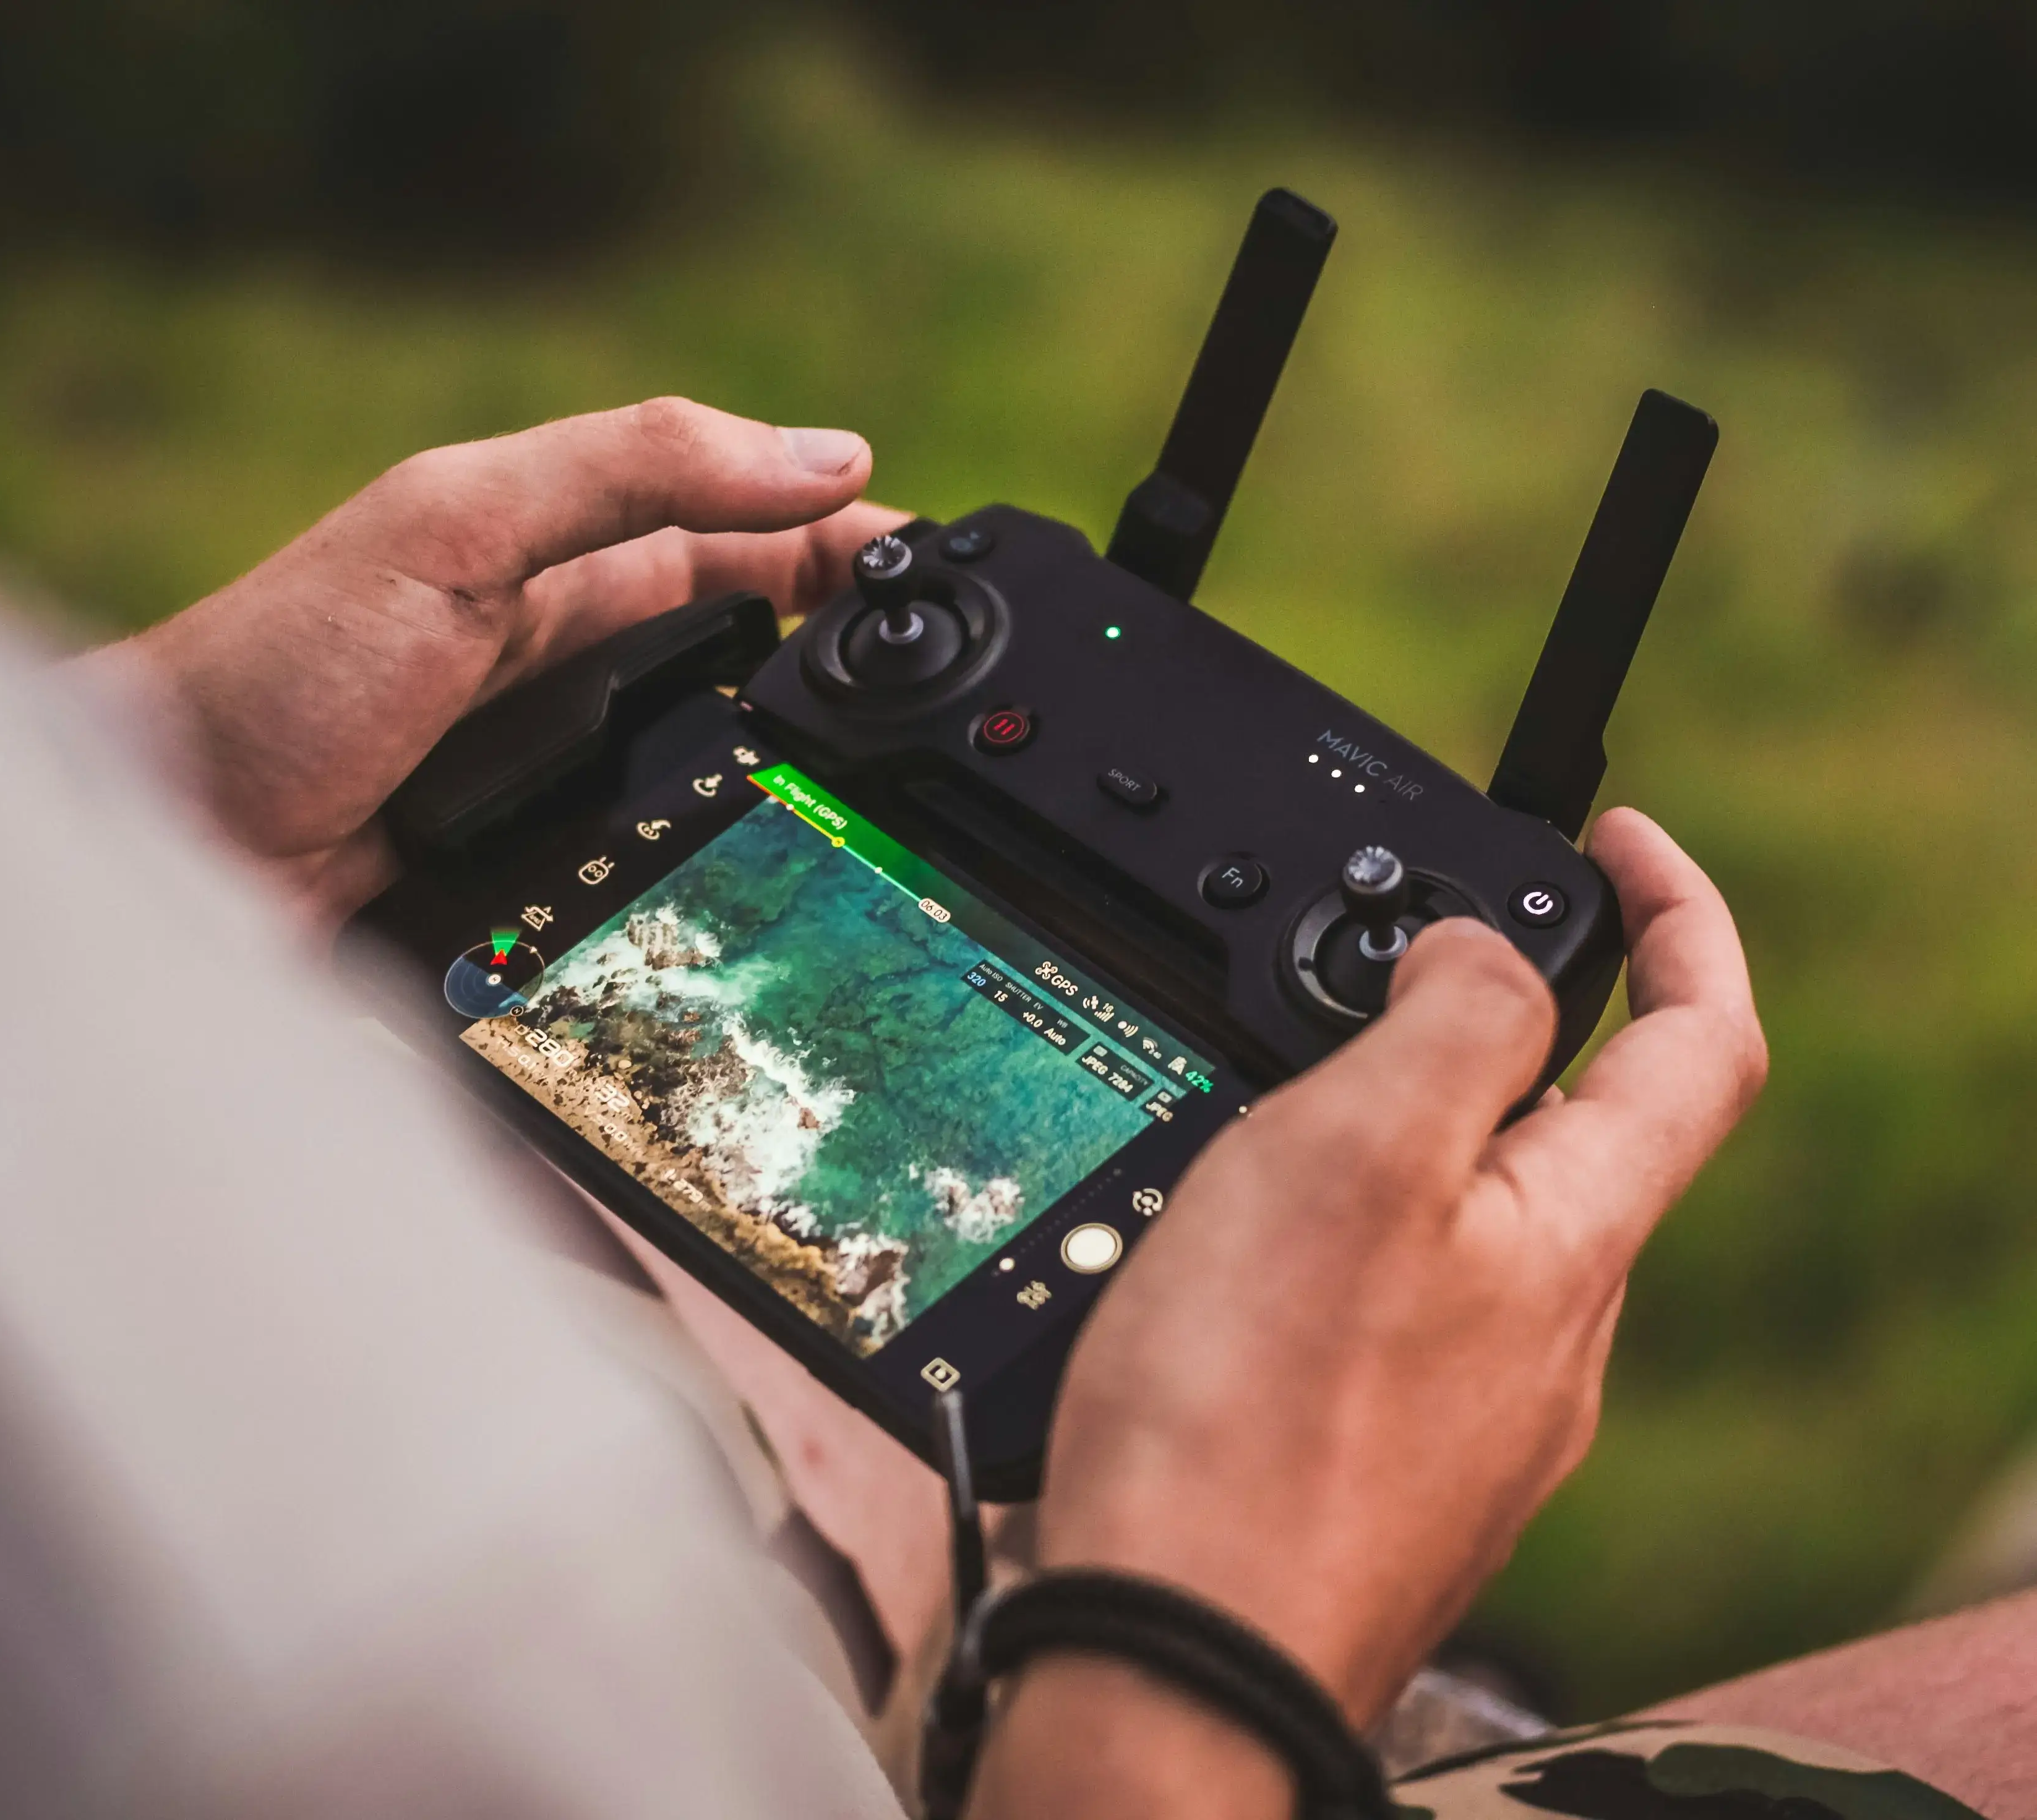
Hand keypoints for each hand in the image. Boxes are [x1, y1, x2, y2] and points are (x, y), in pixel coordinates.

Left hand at [86, 399, 905, 919]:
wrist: (180, 845)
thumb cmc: (289, 670)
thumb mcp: (458, 524)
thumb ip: (631, 471)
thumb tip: (828, 461)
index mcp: (569, 563)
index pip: (750, 537)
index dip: (850, 545)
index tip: (950, 572)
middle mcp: (584, 671)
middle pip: (763, 658)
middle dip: (862, 669)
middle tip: (960, 704)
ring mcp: (577, 783)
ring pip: (736, 774)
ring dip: (820, 784)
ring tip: (913, 806)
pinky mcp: (565, 883)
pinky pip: (682, 871)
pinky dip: (750, 874)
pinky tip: (802, 895)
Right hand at [971, 807, 1764, 1818]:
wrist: (1173, 1653)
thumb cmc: (1253, 1417)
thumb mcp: (1355, 1154)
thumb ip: (1449, 1022)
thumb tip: (1484, 945)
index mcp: (1572, 1235)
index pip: (1700, 1042)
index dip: (1683, 917)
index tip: (1615, 841)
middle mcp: (1549, 1328)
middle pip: (1569, 1128)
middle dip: (1482, 1026)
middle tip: (1358, 978)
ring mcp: (1471, 1406)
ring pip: (1461, 1219)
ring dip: (1384, 1137)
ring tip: (1257, 1118)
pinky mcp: (1383, 1457)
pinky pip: (1386, 1303)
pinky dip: (1329, 1237)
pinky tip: (1226, 1256)